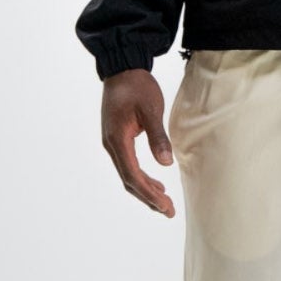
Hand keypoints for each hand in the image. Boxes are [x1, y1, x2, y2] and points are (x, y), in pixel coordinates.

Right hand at [101, 68, 176, 216]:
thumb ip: (157, 136)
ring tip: (164, 203)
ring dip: (145, 190)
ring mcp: (113, 143)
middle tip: (168, 211)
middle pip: (129, 180)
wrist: (122, 69)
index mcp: (118, 140)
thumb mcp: (150, 109)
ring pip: (128, 175)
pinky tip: (155, 184)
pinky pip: (128, 165)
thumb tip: (166, 163)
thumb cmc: (137, 86)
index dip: (149, 193)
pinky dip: (141, 177)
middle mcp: (112, 145)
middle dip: (148, 198)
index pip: (133, 175)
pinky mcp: (118, 139)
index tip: (165, 205)